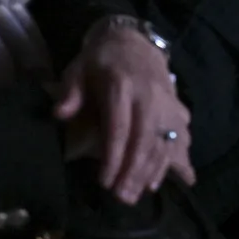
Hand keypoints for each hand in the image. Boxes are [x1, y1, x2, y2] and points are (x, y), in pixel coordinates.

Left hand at [53, 25, 191, 201]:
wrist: (133, 41)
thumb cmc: (100, 61)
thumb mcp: (78, 69)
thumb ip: (70, 92)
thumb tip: (59, 114)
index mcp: (121, 84)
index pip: (119, 125)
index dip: (113, 156)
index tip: (104, 182)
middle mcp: (149, 94)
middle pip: (144, 138)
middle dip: (134, 170)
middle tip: (122, 197)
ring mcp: (167, 101)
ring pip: (164, 141)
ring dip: (152, 170)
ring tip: (138, 194)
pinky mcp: (176, 107)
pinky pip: (179, 136)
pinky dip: (176, 158)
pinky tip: (171, 178)